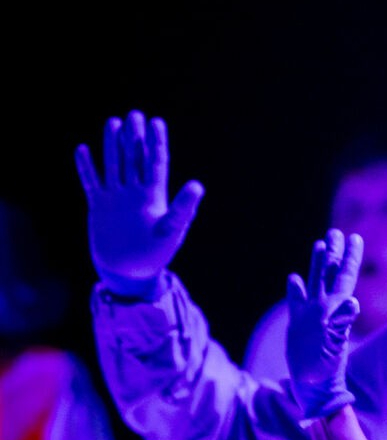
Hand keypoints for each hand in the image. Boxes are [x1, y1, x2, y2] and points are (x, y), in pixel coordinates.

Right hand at [75, 110, 203, 295]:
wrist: (129, 273)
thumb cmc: (155, 255)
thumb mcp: (172, 229)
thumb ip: (183, 208)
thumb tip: (198, 185)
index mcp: (155, 196)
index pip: (156, 162)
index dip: (156, 142)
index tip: (157, 122)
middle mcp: (135, 193)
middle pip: (135, 158)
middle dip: (135, 136)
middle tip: (135, 114)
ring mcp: (116, 198)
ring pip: (114, 165)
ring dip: (113, 145)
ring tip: (114, 122)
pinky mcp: (99, 207)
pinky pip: (91, 182)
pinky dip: (86, 167)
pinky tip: (83, 149)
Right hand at [286, 229, 363, 420]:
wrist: (312, 384)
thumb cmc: (325, 368)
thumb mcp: (335, 344)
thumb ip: (342, 322)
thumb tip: (353, 302)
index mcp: (336, 309)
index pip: (345, 276)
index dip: (351, 257)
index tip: (355, 237)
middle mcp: (325, 307)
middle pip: (331, 273)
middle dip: (335, 253)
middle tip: (337, 232)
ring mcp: (311, 314)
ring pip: (315, 282)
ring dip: (317, 264)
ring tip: (320, 244)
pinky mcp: (298, 323)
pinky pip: (297, 301)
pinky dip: (296, 289)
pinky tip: (294, 278)